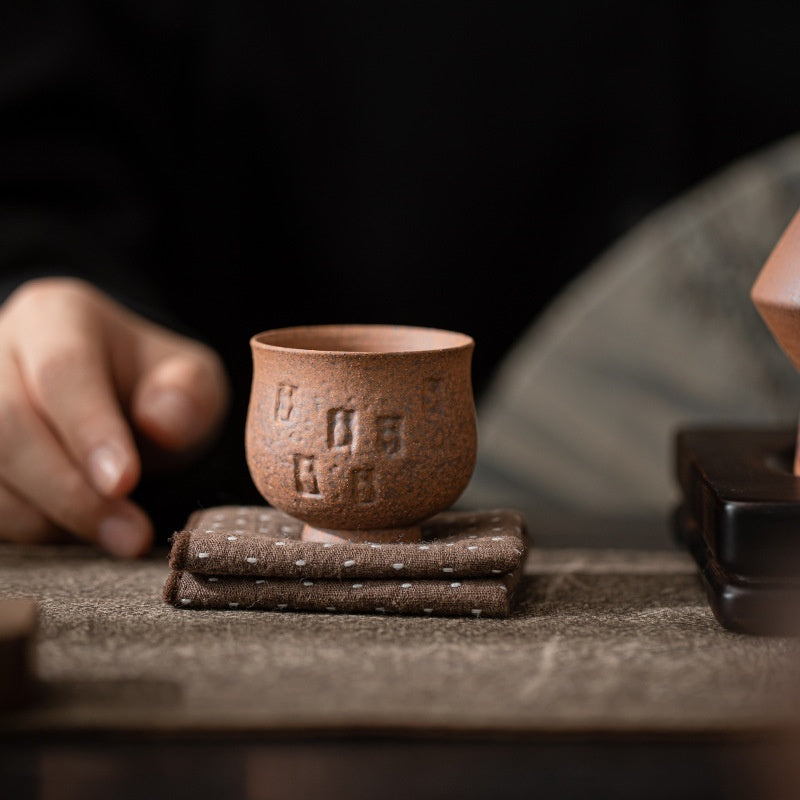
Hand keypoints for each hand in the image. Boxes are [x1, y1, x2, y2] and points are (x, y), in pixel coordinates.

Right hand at [0, 277, 229, 556]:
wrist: (118, 398)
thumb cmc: (155, 387)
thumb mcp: (192, 379)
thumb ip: (189, 395)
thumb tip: (160, 424)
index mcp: (57, 315)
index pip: (62, 370)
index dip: (89, 430)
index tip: (125, 482)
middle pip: (7, 422)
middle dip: (69, 489)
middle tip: (130, 533)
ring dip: (42, 517)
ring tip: (112, 538)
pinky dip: (20, 527)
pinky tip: (69, 536)